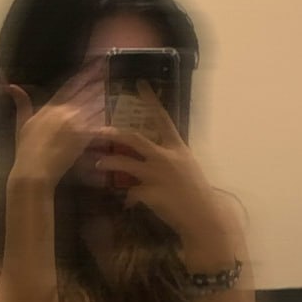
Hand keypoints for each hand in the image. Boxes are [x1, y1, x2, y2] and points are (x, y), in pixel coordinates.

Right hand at [0, 60, 105, 186]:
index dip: (85, 74)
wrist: (34, 170)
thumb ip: (21, 103)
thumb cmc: (26, 149)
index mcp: (51, 106)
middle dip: (97, 82)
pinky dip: (105, 121)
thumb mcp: (22, 124)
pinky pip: (98, 126)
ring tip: (113, 92)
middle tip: (108, 73)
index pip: (71, 85)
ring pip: (94, 108)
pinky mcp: (84, 138)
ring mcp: (76, 124)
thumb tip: (12, 86)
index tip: (95, 65)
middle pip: (86, 93)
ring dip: (103, 100)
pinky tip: (112, 117)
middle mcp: (65, 112)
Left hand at [94, 82, 234, 240]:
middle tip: (97, 130)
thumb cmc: (197, 193)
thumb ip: (170, 158)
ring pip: (125, 163)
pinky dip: (128, 198)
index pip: (163, 118)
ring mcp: (157, 175)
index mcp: (178, 148)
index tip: (140, 84)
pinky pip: (131, 192)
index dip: (151, 100)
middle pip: (134, 138)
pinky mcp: (151, 194)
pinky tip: (128, 203)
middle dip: (112, 133)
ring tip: (98, 164)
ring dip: (109, 162)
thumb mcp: (187, 167)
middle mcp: (166, 158)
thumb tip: (153, 154)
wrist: (204, 217)